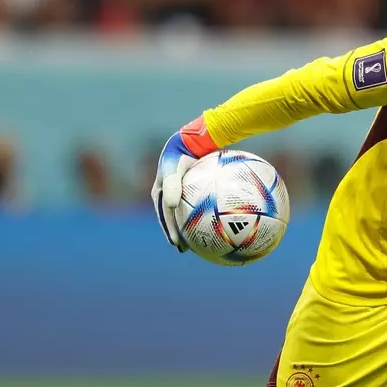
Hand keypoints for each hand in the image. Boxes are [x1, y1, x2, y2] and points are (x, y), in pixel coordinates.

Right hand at [151, 116, 217, 249]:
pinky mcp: (197, 187)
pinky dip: (210, 212)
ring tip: (204, 240)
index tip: (177, 244)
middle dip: (180, 233)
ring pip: (189, 212)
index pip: (165, 216)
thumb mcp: (173, 169)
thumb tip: (169, 205)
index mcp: (162, 192)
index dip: (170, 231)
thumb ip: (172, 185)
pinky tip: (223, 219)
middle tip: (188, 248)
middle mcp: (171, 192)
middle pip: (175, 218)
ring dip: (193, 226)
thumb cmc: (183, 153)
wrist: (195, 137)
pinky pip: (204, 202)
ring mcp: (184, 189)